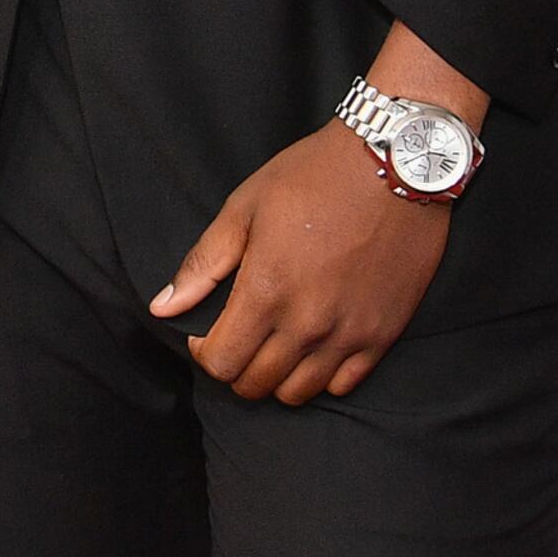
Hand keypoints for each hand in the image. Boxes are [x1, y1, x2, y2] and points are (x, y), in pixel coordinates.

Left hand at [147, 126, 445, 404]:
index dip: (205, 353)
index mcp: (265, 291)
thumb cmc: (313, 178)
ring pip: (298, 392)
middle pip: (255, 384)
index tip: (208, 333)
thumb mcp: (244, 209)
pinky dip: (321, 375)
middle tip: (240, 339)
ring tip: (275, 345)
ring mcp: (348, 333)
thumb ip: (203, 265)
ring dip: (277, 377)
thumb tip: (162, 308)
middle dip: (236, 368)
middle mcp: (306, 323)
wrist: (395, 164)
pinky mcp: (383, 334)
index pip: (220, 362)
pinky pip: (343, 385)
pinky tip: (314, 346)